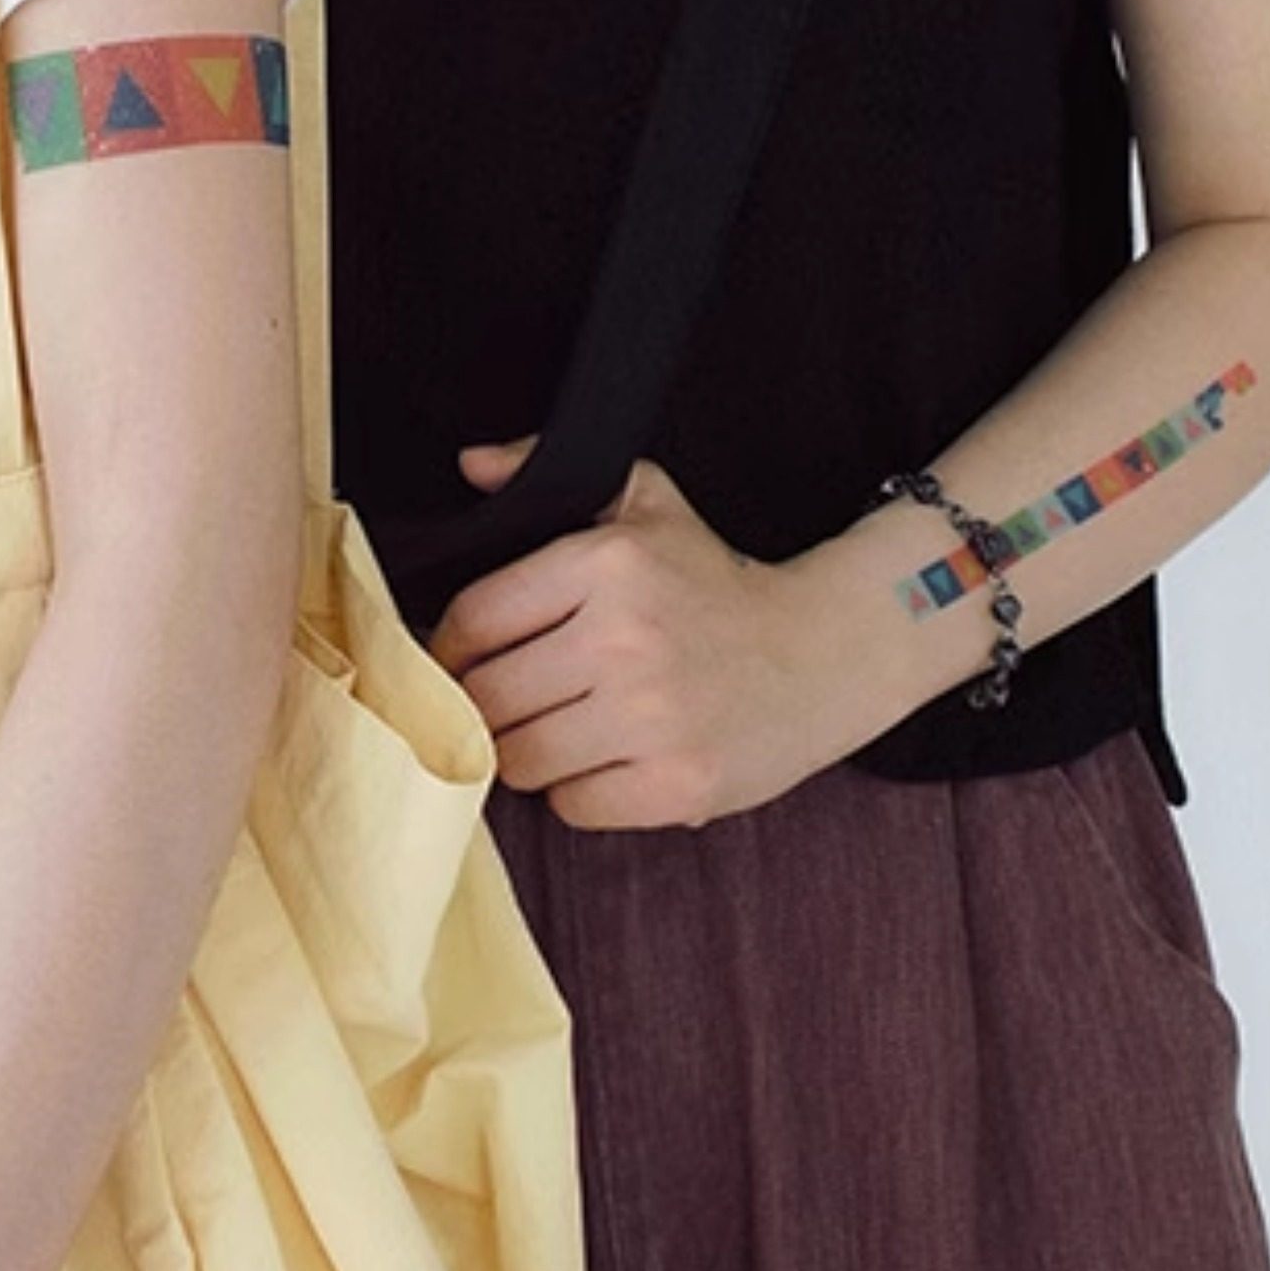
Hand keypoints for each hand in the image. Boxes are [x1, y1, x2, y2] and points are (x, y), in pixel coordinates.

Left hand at [430, 442, 889, 827]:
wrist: (821, 654)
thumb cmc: (714, 581)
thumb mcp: (643, 501)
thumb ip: (545, 469)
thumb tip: (471, 465)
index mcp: (608, 563)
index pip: (476, 617)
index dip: (448, 647)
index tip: (455, 660)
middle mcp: (625, 639)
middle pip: (488, 696)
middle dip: (484, 704)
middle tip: (506, 702)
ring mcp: (652, 717)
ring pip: (521, 758)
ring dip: (525, 752)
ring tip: (555, 731)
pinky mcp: (676, 784)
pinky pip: (573, 805)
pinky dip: (576, 792)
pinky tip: (604, 762)